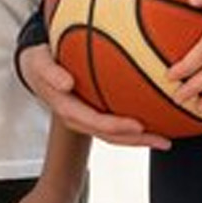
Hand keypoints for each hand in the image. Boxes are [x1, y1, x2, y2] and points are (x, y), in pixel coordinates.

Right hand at [17, 39, 165, 148]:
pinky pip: (116, 124)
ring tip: (166, 141)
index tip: (138, 125)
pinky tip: (156, 123)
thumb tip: (67, 83)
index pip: (94, 122)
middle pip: (110, 136)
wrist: (36, 67)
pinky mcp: (94, 114)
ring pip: (115, 135)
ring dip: (140, 139)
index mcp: (67, 110)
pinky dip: (136, 128)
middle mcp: (79, 119)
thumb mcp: (39, 63)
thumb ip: (50, 73)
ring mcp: (87, 119)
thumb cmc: (40, 62)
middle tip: (164, 140)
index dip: (116, 126)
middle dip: (137, 140)